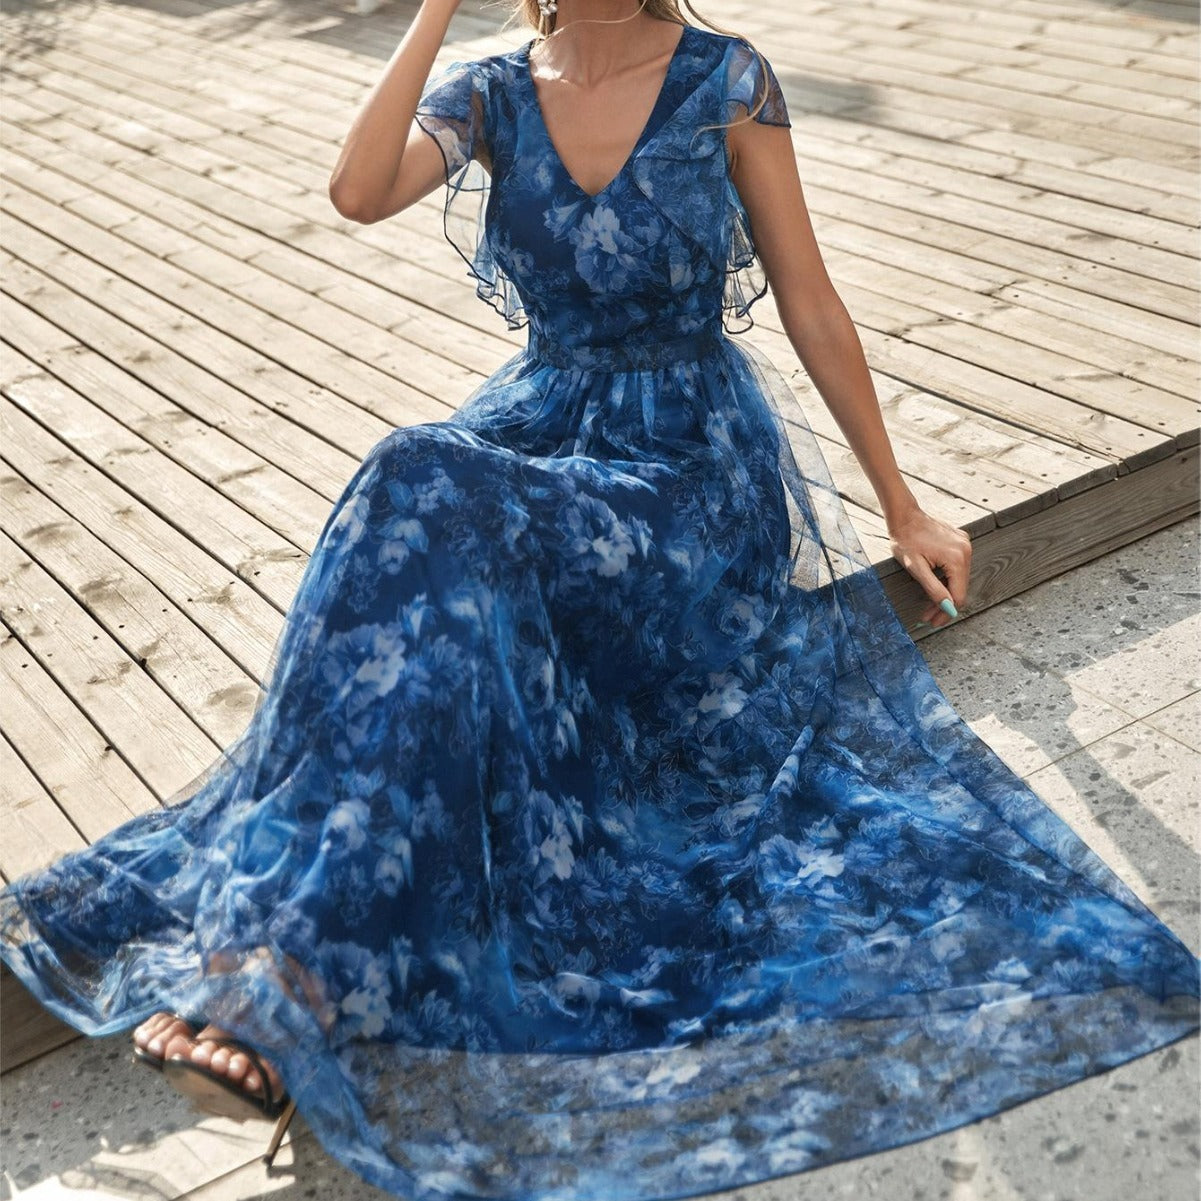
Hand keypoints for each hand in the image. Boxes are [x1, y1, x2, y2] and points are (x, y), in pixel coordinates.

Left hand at [887, 505, 971, 628]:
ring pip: (959, 579)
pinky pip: (958, 567)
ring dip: (946, 593)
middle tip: (928, 617)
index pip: (958, 595)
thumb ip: (933, 589)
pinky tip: (936, 587)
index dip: (946, 612)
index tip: (934, 622)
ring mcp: (965, 545)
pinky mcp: (961, 542)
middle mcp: (966, 550)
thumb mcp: (916, 568)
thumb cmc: (905, 540)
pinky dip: (948, 579)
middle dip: (944, 605)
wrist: (904, 516)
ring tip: (929, 606)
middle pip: (960, 588)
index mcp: (957, 558)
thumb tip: (947, 607)